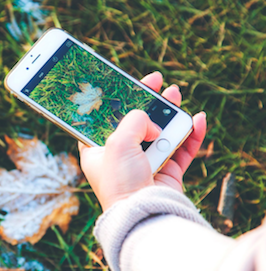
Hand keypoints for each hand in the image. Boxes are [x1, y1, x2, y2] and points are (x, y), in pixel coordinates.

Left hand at [78, 71, 206, 210]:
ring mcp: (144, 164)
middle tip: (158, 82)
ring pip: (160, 133)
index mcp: (98, 151)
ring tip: (176, 95)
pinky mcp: (166, 173)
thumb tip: (154, 124)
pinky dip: (190, 135)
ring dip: (170, 114)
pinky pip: (181, 150)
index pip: (106, 119)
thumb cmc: (121, 181)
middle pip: (136, 123)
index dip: (117, 101)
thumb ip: (134, 121)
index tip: (128, 85)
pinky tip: (197, 120)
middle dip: (149, 102)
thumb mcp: (117, 142)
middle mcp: (120, 157)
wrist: (143, 214)